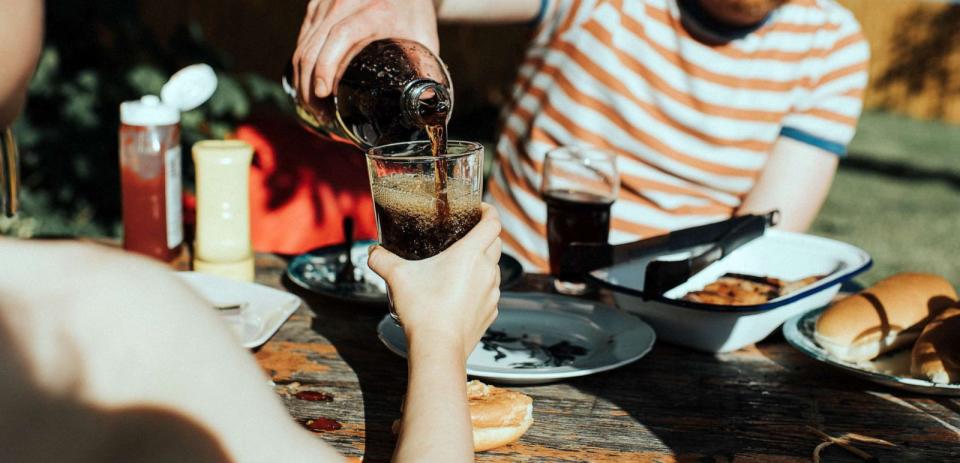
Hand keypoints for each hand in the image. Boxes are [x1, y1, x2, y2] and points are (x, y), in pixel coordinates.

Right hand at [293, 0, 439, 102]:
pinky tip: (310, 86)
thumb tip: (425, 103)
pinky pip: (302, 39)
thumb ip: (425, 70)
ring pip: (303, 44)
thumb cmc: (414, 13)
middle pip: (314, 45)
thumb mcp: (423, 38)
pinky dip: (302, 66)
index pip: (341, 35)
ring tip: (315, 106)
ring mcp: (327, 3)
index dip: (327, 65)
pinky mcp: (317, 6)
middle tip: (322, 114)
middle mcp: (345, 2)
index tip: (324, 93)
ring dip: (302, 79)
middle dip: (310, 85)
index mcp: (375, 10)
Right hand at [368, 203, 501, 359]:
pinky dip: (481, 287)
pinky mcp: (490, 312)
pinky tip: (462, 293)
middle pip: (496, 243)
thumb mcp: (397, 278)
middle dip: (485, 234)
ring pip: (494, 268)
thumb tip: (373, 252)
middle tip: (467, 234)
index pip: (493, 223)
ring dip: (483, 262)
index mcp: (470, 254)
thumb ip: (382, 260)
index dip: (489, 211)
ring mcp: (492, 293)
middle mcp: (487, 271)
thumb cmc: (423, 311)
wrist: (438, 348)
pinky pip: (490, 292)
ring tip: (461, 265)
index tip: (479, 209)